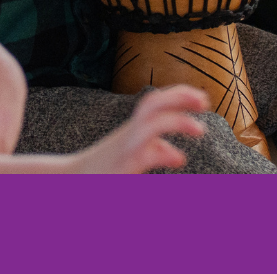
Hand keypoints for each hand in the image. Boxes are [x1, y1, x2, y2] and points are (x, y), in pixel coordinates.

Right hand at [74, 85, 209, 173]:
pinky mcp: (121, 168)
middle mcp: (129, 134)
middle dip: (179, 98)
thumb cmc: (105, 169)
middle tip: (205, 102)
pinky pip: (142, 155)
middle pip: (151, 104)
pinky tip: (179, 158)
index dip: (179, 94)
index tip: (203, 99)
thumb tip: (178, 156)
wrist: (71, 182)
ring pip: (149, 125)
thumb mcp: (133, 156)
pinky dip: (162, 153)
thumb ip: (155, 151)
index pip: (156, 101)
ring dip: (176, 122)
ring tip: (199, 129)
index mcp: (133, 128)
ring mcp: (124, 149)